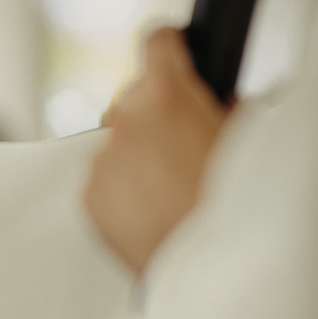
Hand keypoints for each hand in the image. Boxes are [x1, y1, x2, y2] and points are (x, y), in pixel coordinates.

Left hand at [84, 27, 230, 272]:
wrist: (204, 264)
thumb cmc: (228, 203)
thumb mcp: (241, 139)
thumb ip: (223, 108)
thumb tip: (219, 105)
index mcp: (165, 96)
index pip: (156, 44)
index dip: (168, 49)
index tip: (169, 55)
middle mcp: (123, 125)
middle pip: (131, 100)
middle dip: (153, 116)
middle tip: (181, 146)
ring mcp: (101, 163)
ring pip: (114, 144)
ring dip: (134, 156)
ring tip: (167, 187)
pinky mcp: (87, 198)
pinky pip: (101, 181)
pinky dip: (119, 189)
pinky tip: (149, 207)